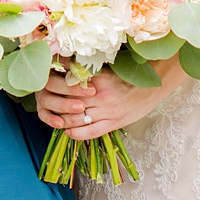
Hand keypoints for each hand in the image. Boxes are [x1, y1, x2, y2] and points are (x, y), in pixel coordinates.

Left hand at [34, 65, 179, 141]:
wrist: (153, 87)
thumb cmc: (131, 76)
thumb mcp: (109, 69)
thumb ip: (90, 70)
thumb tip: (69, 66)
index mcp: (99, 79)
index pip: (70, 81)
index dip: (56, 82)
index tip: (46, 81)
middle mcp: (100, 96)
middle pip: (70, 102)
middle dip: (56, 102)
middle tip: (46, 101)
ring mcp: (107, 112)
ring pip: (76, 119)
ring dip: (63, 119)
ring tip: (55, 117)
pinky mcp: (113, 124)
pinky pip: (90, 132)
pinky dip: (76, 134)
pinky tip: (67, 131)